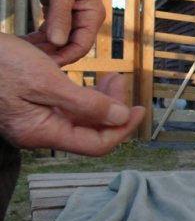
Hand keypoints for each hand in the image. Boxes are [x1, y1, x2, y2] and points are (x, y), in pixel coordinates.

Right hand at [0, 34, 144, 155]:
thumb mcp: (45, 81)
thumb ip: (84, 103)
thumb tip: (118, 118)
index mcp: (42, 132)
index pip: (96, 144)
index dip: (122, 129)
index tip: (138, 109)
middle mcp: (38, 129)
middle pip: (89, 129)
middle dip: (112, 108)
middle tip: (120, 80)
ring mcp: (33, 117)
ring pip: (78, 115)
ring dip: (99, 98)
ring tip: (111, 76)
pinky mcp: (29, 102)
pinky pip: (64, 104)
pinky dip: (81, 92)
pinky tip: (87, 76)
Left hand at [28, 0, 105, 66]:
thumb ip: (60, 16)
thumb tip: (57, 42)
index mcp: (92, 17)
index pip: (81, 46)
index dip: (64, 57)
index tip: (46, 66)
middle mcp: (84, 21)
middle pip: (69, 47)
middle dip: (51, 55)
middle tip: (29, 63)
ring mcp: (72, 18)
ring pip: (58, 41)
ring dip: (42, 48)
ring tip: (24, 55)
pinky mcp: (60, 14)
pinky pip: (50, 32)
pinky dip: (39, 39)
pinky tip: (25, 43)